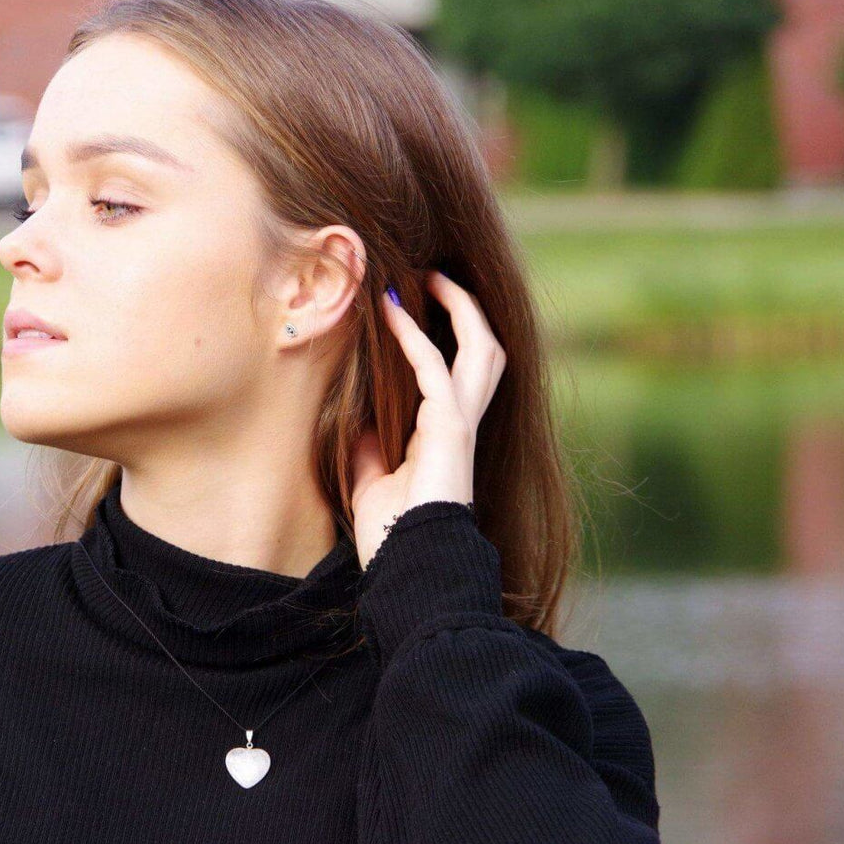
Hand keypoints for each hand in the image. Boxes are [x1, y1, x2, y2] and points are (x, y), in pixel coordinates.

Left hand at [350, 269, 505, 569]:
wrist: (407, 566)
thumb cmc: (392, 534)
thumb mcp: (371, 479)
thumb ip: (368, 446)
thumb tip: (356, 417)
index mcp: (449, 435)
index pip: (458, 372)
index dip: (443, 335)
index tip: (412, 304)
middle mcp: (463, 423)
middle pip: (487, 352)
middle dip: (468, 310)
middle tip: (437, 277)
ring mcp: (461, 424)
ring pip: (481, 349)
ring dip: (458, 309)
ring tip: (429, 278)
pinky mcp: (450, 429)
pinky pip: (434, 368)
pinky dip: (414, 336)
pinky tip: (393, 313)